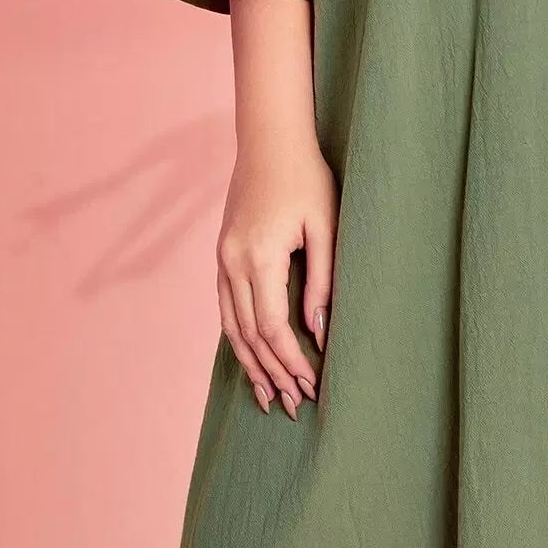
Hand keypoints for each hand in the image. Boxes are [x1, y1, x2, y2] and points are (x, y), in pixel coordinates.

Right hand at [215, 138, 336, 417]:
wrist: (270, 141)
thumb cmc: (307, 179)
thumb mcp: (325, 225)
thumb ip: (323, 279)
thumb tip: (318, 331)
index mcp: (260, 256)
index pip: (272, 327)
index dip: (291, 361)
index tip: (311, 385)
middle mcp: (232, 263)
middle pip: (248, 336)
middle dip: (272, 373)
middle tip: (293, 405)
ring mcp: (222, 260)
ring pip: (231, 328)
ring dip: (250, 364)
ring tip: (268, 398)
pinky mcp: (222, 255)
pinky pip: (225, 309)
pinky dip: (237, 339)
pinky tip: (250, 359)